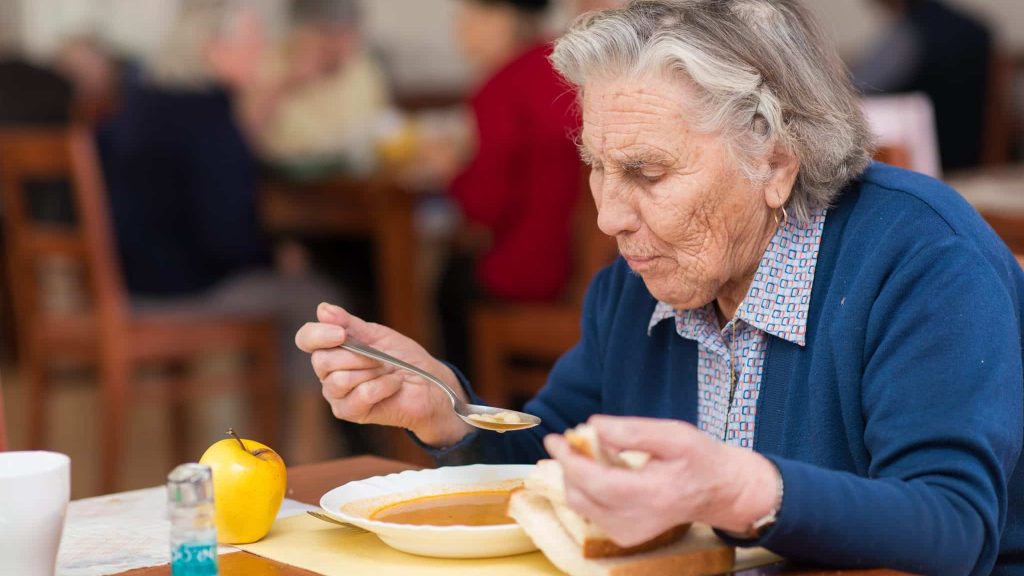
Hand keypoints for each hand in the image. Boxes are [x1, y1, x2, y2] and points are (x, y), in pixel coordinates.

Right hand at [294, 303, 471, 446]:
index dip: (318, 334)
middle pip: (322, 360)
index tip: (341, 332)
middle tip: (379, 357)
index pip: (306, 339)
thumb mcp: (377, 335)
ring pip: (339, 380)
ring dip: (371, 371)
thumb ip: (349, 324)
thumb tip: (322, 309)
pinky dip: (383, 386)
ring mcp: (337, 395)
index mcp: (332, 350)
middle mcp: (328, 373)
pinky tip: (393, 384)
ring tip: (387, 371)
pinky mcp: (350, 413)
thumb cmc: (403, 359)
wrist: (429, 384)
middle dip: (356, 355)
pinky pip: (360, 394)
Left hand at [543, 416, 780, 545]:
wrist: (720, 491)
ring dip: (576, 476)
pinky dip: (587, 489)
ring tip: (588, 453)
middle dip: (568, 465)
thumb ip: (631, 431)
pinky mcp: (626, 536)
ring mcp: (629, 533)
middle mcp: (637, 521)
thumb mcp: (673, 434)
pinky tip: (602, 471)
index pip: (595, 482)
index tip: (554, 439)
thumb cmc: (700, 459)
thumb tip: (592, 425)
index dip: (569, 460)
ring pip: (581, 505)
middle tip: (571, 440)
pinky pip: (591, 511)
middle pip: (581, 495)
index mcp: (651, 495)